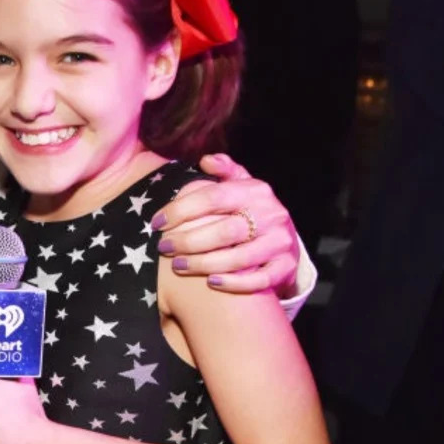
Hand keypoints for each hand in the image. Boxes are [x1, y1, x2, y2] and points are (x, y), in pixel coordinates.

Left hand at [151, 152, 299, 295]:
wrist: (286, 240)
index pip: (213, 197)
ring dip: (204, 264)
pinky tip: (211, 282)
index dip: (181, 210)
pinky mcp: (286, 267)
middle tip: (164, 247)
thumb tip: (205, 161)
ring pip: (239, 258)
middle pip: (225, 231)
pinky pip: (259, 280)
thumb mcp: (243, 186)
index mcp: (256, 192)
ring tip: (178, 266)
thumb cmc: (253, 212)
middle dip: (189, 241)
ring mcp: (280, 242)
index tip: (157, 222)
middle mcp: (272, 215)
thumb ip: (226, 171)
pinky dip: (234, 283)